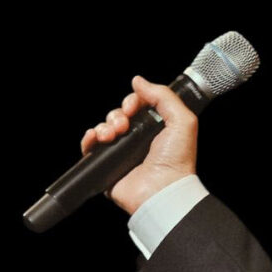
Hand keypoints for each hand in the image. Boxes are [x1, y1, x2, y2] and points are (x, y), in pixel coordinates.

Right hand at [80, 75, 198, 214]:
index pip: (136, 106)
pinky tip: (96, 138)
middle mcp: (138, 140)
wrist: (162, 190)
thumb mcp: (182, 120)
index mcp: (155, 129)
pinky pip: (90, 148)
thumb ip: (163, 96)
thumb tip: (139, 81)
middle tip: (125, 125)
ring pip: (103, 128)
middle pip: (118, 115)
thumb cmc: (177, 161)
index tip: (133, 108)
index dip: (132, 101)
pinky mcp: (107, 167)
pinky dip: (89, 139)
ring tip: (113, 134)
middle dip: (117, 115)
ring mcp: (122, 153)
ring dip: (104, 126)